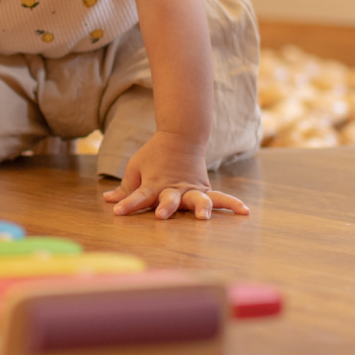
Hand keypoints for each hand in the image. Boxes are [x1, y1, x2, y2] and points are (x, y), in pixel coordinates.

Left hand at [103, 131, 249, 218]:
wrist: (181, 137)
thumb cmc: (154, 155)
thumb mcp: (135, 167)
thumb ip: (125, 188)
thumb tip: (108, 200)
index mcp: (153, 183)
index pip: (138, 195)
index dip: (128, 204)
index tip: (118, 211)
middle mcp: (173, 188)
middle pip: (170, 198)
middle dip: (166, 206)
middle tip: (161, 214)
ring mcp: (190, 189)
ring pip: (197, 199)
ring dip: (199, 207)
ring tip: (203, 217)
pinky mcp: (204, 190)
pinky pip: (220, 198)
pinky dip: (232, 204)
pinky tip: (245, 211)